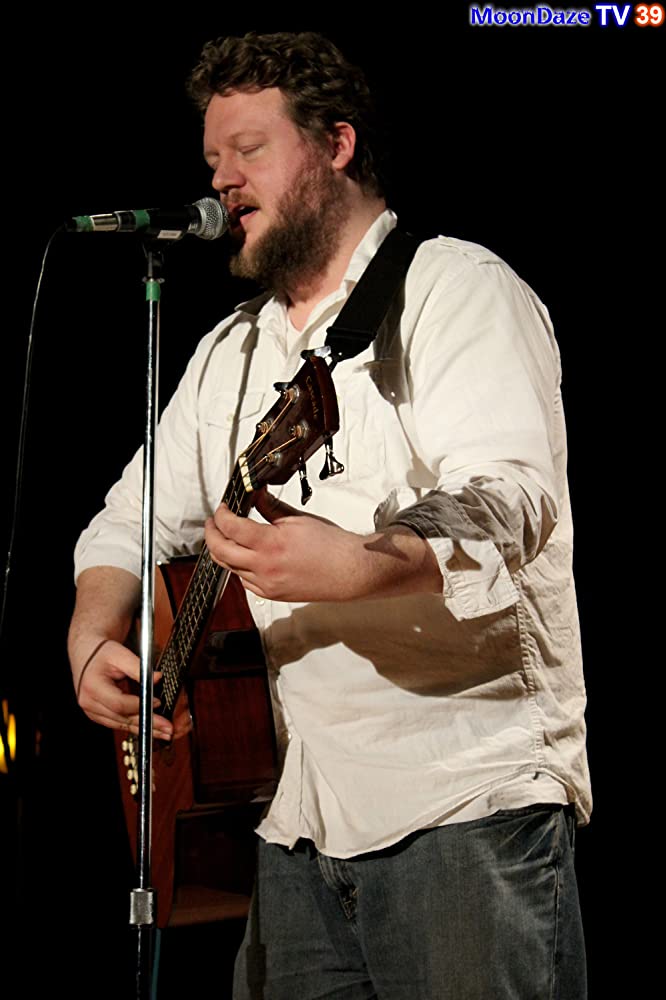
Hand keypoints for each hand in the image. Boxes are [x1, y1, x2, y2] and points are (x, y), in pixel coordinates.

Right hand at [75, 639, 178, 740]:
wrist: (86, 655)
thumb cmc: (102, 653)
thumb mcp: (120, 654)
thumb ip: (139, 668)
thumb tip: (158, 678)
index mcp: (92, 686)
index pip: (119, 703)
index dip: (140, 705)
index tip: (157, 703)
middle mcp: (89, 702)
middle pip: (121, 718)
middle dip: (147, 723)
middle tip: (167, 728)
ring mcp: (91, 711)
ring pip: (120, 724)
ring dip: (143, 729)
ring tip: (163, 732)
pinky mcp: (97, 715)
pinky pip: (117, 723)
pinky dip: (133, 726)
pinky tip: (148, 729)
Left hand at [204, 488, 442, 602]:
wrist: (349, 571)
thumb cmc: (330, 545)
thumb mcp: (297, 519)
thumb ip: (270, 507)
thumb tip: (255, 493)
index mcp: (271, 544)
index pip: (230, 528)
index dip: (221, 515)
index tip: (222, 508)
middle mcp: (264, 567)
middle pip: (220, 551)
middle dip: (212, 533)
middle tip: (214, 522)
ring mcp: (266, 584)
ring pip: (229, 567)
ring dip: (223, 550)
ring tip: (226, 536)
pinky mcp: (271, 594)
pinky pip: (243, 580)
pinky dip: (239, 566)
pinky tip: (245, 555)